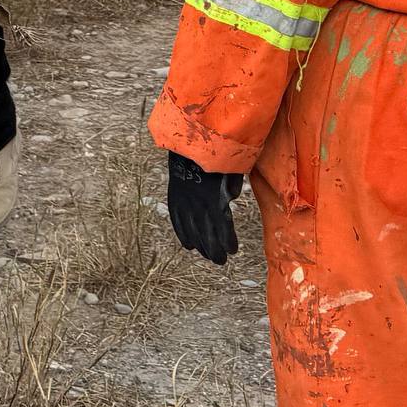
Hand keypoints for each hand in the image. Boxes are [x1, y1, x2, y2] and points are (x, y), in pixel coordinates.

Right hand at [167, 150, 245, 265]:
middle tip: (220, 261)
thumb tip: (229, 198)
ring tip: (208, 256)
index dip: (227, 241)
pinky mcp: (174, 200)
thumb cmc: (212, 156)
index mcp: (214, 199)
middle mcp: (198, 205)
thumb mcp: (229, 169)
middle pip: (206, 234)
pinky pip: (177, 221)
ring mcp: (184, 203)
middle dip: (214, 249)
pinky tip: (188, 245)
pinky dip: (182, 234)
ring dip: (200, 246)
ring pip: (191, 231)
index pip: (222, 227)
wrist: (186, 146)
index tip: (232, 250)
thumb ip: (231, 186)